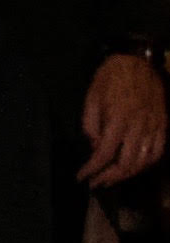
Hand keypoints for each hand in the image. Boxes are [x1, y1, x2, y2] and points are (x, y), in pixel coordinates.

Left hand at [79, 50, 166, 187]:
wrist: (139, 59)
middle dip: (108, 177)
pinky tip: (134, 168)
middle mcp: (139, 124)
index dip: (91, 169)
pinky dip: (146, 164)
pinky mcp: (163, 123)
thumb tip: (95, 148)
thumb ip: (90, 126)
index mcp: (119, 117)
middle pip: (125, 163)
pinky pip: (158, 151)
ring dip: (126, 175)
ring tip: (111, 179)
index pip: (104, 153)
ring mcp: (154, 124)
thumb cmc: (111, 77)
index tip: (81, 177)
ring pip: (143, 161)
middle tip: (96, 182)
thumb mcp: (92, 98)